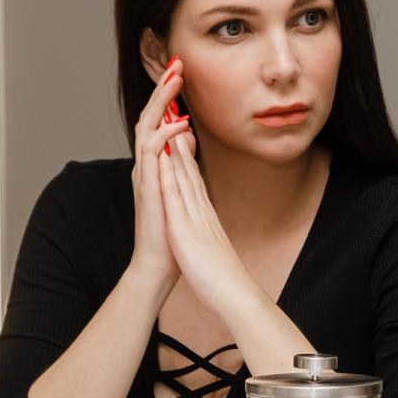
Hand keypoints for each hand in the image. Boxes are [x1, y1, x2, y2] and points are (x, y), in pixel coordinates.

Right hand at [126, 58, 192, 292]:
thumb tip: (188, 137)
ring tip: (176, 79)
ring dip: (162, 102)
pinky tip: (183, 124)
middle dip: (163, 89)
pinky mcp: (149, 187)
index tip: (181, 72)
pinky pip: (153, 154)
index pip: (159, 120)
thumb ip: (182, 162)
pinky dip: (167, 135)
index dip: (169, 96)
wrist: (159, 263)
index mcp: (155, 163)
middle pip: (150, 116)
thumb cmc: (171, 231)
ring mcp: (145, 174)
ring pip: (147, 127)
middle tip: (176, 63)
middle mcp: (147, 165)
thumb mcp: (181, 188)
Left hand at [158, 127, 258, 317]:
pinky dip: (171, 174)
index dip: (181, 147)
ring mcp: (195, 216)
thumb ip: (205, 226)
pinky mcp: (186, 229)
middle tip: (172, 104)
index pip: (190, 173)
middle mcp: (200, 207)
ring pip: (183, 173)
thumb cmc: (221, 273)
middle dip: (177, 135)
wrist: (234, 293)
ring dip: (174, 144)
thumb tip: (201, 219)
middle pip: (187, 165)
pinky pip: (177, 197)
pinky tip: (164, 157)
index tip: (174, 123)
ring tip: (167, 115)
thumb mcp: (210, 242)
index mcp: (203, 211)